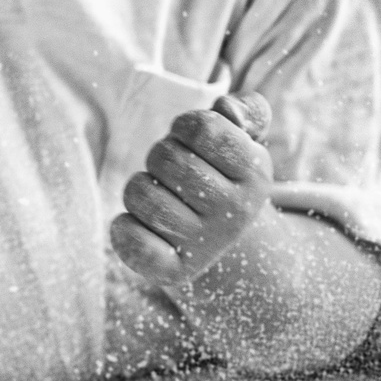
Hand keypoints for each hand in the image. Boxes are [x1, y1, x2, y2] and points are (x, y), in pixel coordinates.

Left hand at [110, 92, 274, 289]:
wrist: (226, 243)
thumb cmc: (222, 174)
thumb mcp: (244, 140)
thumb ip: (247, 112)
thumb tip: (229, 109)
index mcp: (256, 173)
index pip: (201, 128)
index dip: (186, 126)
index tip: (191, 139)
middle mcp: (235, 213)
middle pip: (165, 159)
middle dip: (160, 156)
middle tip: (175, 172)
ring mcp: (205, 244)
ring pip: (141, 195)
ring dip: (141, 188)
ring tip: (162, 196)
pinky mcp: (174, 271)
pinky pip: (133, 241)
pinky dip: (125, 228)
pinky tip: (139, 224)